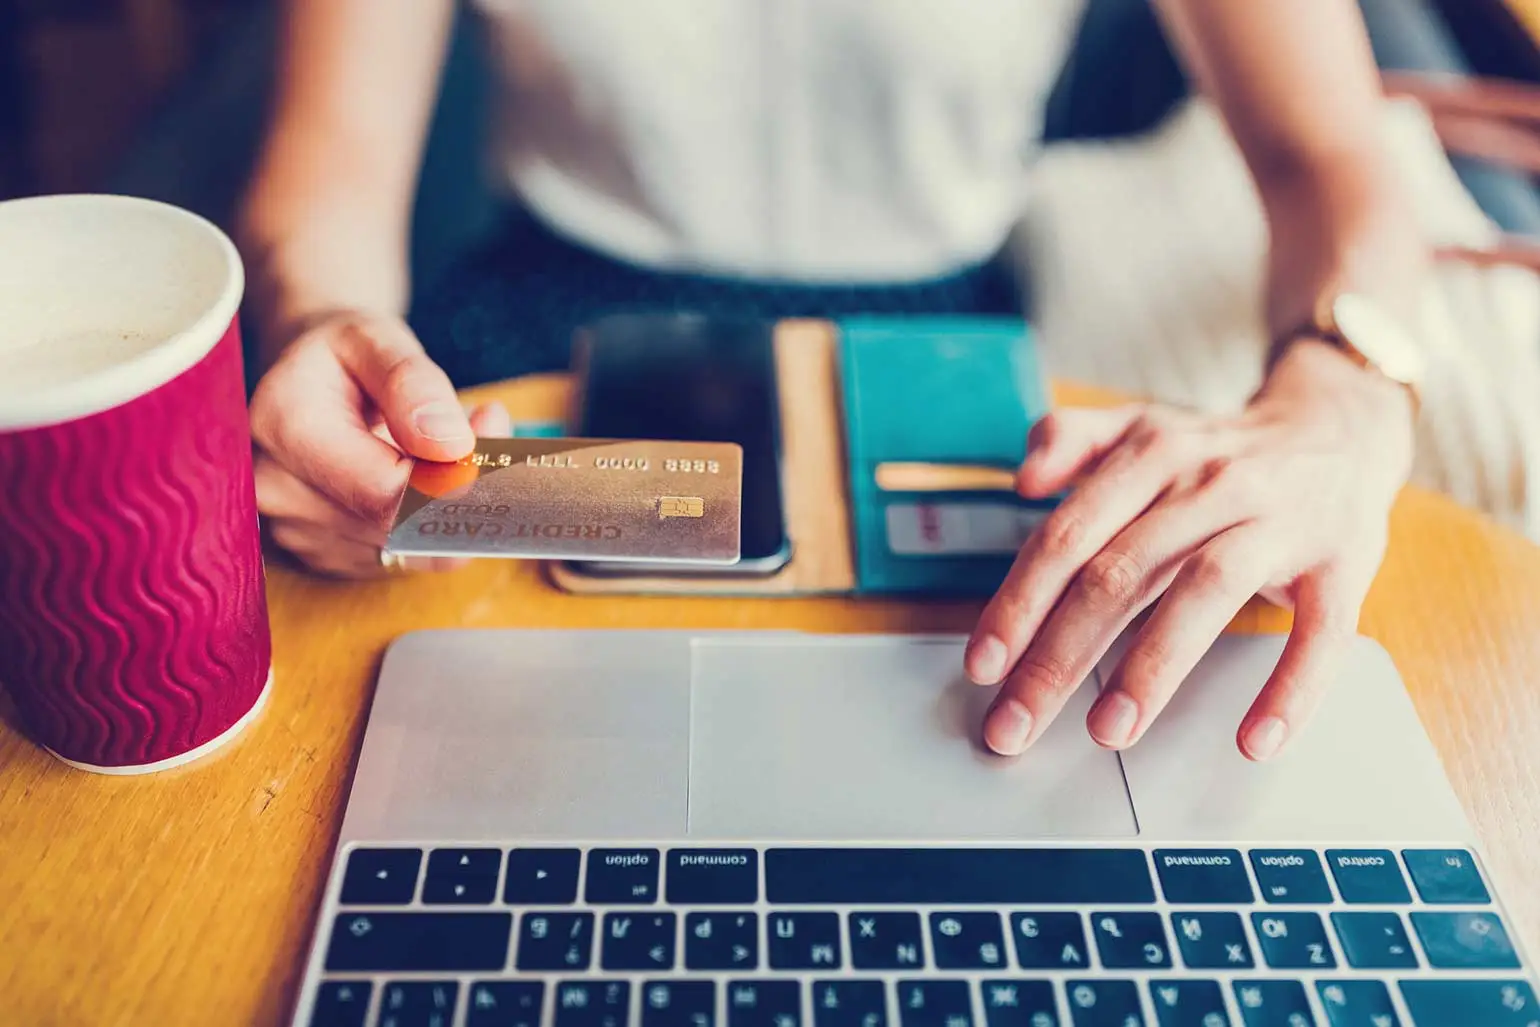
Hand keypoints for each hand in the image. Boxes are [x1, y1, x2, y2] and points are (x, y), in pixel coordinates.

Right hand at [250, 311, 509, 577]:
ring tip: (455, 445)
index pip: (383, 490)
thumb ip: (411, 384)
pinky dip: (431, 525)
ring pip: (408, 548)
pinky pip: (402, 559)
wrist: (309, 381)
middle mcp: (277, 491)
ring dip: (449, 506)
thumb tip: (450, 446)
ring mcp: (296, 531)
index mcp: (286, 428)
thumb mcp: (376, 338)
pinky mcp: (324, 555)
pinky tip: (429, 481)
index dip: (447, 474)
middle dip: (458, 485)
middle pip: (398, 525)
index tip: (486, 428)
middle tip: (489, 427)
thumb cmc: (343, 356)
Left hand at [964, 340, 1414, 759]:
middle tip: (1017, 724)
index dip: (1020, 603)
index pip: (1069, 536)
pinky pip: (1321, 631)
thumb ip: (1072, 438)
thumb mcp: (1142, 426)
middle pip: (1121, 573)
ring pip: (1206, 591)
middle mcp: (1210, 483)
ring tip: (1108, 732)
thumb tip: (1023, 478)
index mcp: (1151, 455)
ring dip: (1152, 666)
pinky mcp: (1342, 563)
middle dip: (1060, 656)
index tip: (982, 667)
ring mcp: (1279, 522)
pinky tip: (1254, 739)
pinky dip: (1291, 686)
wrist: (1341, 426)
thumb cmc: (1219, 451)